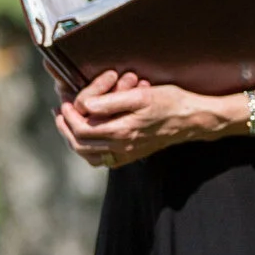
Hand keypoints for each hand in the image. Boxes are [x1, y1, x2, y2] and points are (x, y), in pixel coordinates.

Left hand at [55, 70, 222, 167]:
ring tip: (68, 123)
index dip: (69, 115)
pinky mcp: (132, 155)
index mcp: (122, 131)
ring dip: (74, 139)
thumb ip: (112, 102)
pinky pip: (103, 160)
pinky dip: (89, 150)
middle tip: (60, 111)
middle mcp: (122, 147)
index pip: (83, 128)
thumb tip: (85, 106)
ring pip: (89, 155)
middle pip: (81, 144)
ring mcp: (127, 154)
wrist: (194, 119)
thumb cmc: (171, 102)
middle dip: (66, 128)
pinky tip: (88, 136)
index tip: (65, 100)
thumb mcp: (142, 95)